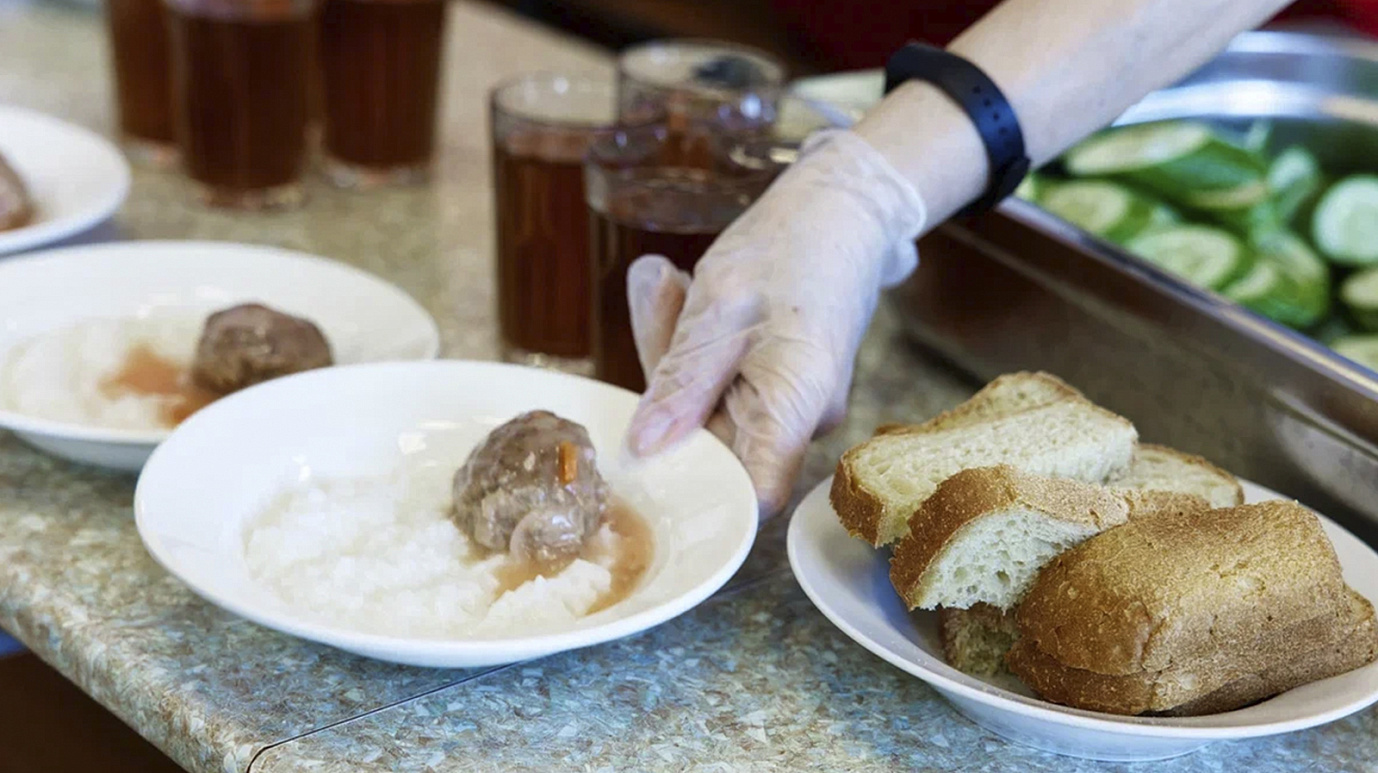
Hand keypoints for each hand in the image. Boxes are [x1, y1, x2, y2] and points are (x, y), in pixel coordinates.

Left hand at [623, 130, 926, 517]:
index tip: (643, 458)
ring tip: (673, 282)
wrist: (844, 208)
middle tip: (665, 298)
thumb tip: (644, 448)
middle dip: (667, 385)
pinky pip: (714, 383)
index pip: (753, 493)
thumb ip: (683, 378)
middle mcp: (797, 421)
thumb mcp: (722, 302)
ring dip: (673, 350)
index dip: (698, 492)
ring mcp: (784, 406)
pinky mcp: (769, 386)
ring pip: (703, 408)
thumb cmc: (794, 245)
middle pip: (711, 444)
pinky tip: (687, 291)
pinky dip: (690, 343)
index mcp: (796, 405)